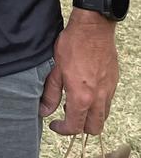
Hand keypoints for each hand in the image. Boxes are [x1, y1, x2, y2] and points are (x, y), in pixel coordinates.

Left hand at [39, 9, 118, 134]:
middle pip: (94, 128)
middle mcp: (98, 98)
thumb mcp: (55, 68)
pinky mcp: (113, 82)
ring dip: (91, 117)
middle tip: (66, 115)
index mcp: (81, 97)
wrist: (93, 27)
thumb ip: (51, 93)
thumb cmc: (73, 44)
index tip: (55, 124)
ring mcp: (108, 90)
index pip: (74, 126)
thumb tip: (45, 111)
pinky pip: (108, 102)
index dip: (62, 130)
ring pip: (103, 117)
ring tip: (76, 102)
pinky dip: (98, 105)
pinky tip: (87, 91)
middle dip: (80, 128)